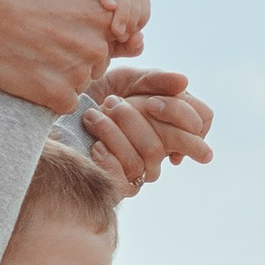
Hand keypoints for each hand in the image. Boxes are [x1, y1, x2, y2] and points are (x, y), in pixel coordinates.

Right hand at [0, 0, 120, 111]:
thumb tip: (119, 22)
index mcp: (103, 18)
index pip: (115, 40)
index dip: (89, 38)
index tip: (66, 33)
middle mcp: (97, 47)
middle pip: (98, 63)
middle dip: (77, 57)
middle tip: (44, 43)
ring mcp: (79, 73)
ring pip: (81, 83)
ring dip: (63, 77)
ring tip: (34, 56)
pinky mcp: (59, 95)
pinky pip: (65, 103)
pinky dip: (50, 96)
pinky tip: (32, 75)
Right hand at [75, 0, 150, 58]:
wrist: (47, 27)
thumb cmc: (73, 40)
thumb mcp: (103, 50)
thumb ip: (125, 48)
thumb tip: (140, 39)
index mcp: (121, 12)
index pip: (143, 11)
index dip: (139, 23)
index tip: (126, 39)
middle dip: (132, 18)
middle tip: (120, 36)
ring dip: (124, 11)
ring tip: (116, 30)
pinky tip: (109, 6)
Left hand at [84, 67, 213, 195]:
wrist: (63, 114)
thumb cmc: (99, 93)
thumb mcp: (126, 79)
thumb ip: (155, 78)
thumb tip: (184, 81)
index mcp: (173, 119)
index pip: (202, 120)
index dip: (180, 112)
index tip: (152, 102)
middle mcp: (165, 146)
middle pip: (177, 140)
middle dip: (140, 119)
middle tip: (113, 104)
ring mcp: (144, 168)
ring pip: (147, 157)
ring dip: (115, 132)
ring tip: (92, 116)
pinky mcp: (122, 185)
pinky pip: (127, 182)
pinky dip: (109, 160)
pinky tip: (94, 146)